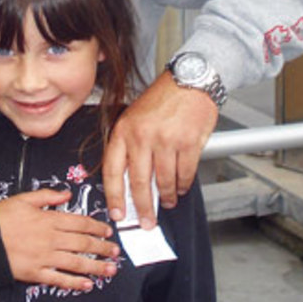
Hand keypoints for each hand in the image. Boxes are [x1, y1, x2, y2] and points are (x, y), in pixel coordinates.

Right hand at [0, 190, 119, 290]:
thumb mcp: (22, 199)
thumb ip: (47, 196)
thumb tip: (66, 194)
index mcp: (48, 219)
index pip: (80, 223)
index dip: (97, 227)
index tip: (107, 232)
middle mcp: (50, 239)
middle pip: (83, 243)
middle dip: (102, 248)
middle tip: (115, 252)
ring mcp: (44, 257)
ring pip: (76, 262)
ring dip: (96, 266)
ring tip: (110, 269)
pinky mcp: (35, 273)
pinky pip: (59, 279)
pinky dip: (74, 283)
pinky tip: (87, 285)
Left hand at [102, 73, 217, 228]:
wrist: (189, 80)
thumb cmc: (162, 100)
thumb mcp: (135, 118)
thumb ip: (130, 147)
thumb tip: (130, 184)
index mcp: (124, 130)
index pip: (113, 170)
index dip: (114, 196)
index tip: (117, 212)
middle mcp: (143, 136)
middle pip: (140, 183)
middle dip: (143, 208)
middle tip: (146, 221)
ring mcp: (166, 140)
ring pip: (165, 181)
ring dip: (167, 197)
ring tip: (168, 201)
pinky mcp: (188, 142)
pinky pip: (185, 174)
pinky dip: (184, 185)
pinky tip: (181, 187)